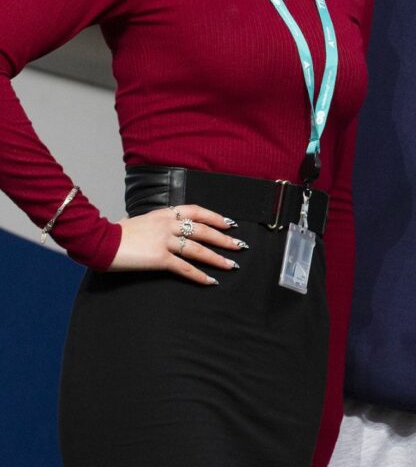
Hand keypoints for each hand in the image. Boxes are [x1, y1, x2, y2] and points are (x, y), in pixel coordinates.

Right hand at [109, 204, 244, 284]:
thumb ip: (145, 222)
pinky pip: (185, 267)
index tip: (230, 223)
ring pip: (199, 249)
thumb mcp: (133, 220)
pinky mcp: (160, 258)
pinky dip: (199, 275)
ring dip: (218, 258)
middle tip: (240, 245)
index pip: (196, 211)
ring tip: (232, 265)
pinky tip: (211, 281)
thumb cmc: (113, 233)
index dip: (215, 217)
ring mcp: (165, 240)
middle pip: (204, 230)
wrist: (98, 241)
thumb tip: (136, 220)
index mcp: (164, 213)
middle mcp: (168, 224)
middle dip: (224, 239)